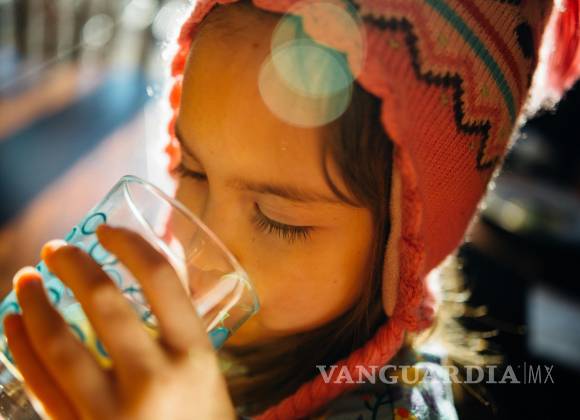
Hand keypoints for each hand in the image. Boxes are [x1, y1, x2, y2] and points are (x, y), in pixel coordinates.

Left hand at [4, 225, 235, 419]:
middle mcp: (154, 378)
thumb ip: (179, 323)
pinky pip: (40, 384)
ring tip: (24, 278)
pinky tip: (13, 324)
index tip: (107, 231)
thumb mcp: (207, 370)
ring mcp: (112, 411)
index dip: (130, 244)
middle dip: (73, 266)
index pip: (160, 279)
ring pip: (59, 343)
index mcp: (195, 354)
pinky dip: (20, 348)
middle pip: (104, 302)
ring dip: (34, 303)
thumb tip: (149, 267)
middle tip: (57, 249)